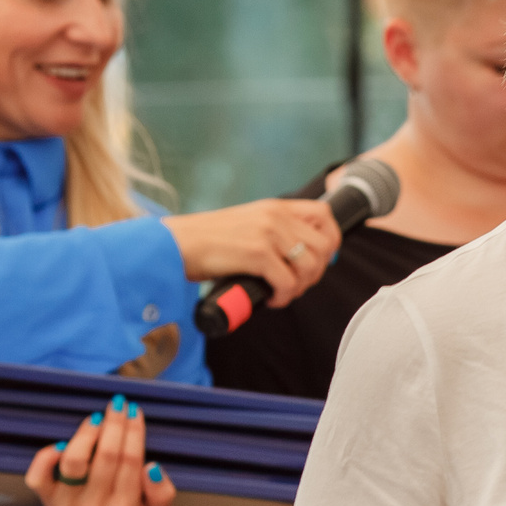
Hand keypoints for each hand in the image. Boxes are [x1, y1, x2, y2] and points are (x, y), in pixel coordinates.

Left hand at [27, 395, 175, 505]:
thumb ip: (163, 493)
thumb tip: (152, 466)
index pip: (131, 462)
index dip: (134, 432)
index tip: (136, 412)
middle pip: (107, 457)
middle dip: (115, 425)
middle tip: (118, 405)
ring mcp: (67, 503)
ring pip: (74, 461)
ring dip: (86, 434)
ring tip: (96, 419)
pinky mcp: (46, 498)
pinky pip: (38, 475)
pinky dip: (45, 456)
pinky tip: (61, 443)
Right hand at [162, 198, 338, 308]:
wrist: (175, 244)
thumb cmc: (209, 242)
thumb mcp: (248, 225)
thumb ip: (275, 233)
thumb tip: (303, 257)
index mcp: (276, 207)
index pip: (324, 215)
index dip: (330, 241)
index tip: (318, 260)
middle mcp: (275, 215)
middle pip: (324, 246)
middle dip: (316, 272)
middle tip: (296, 284)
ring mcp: (267, 233)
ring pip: (310, 265)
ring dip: (300, 286)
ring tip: (282, 293)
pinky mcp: (257, 253)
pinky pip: (288, 282)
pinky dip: (284, 296)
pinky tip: (271, 298)